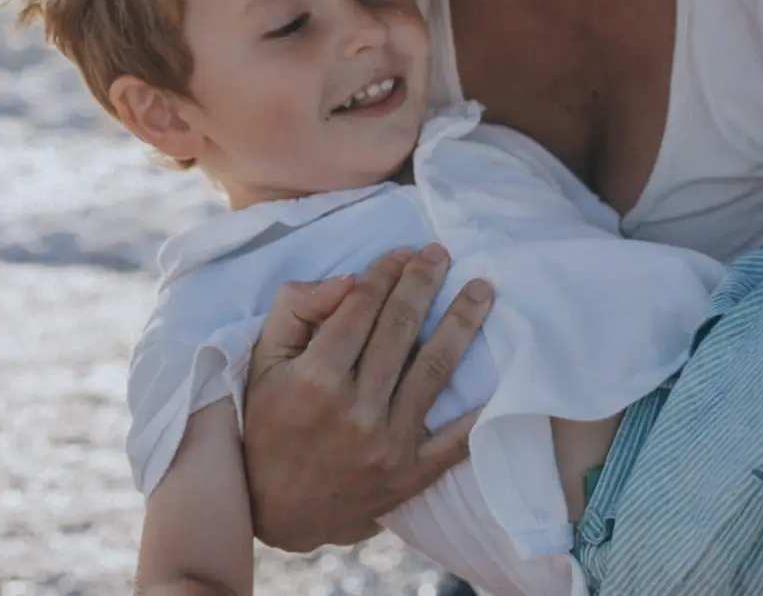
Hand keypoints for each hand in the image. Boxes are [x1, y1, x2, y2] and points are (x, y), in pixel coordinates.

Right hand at [240, 245, 492, 551]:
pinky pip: (455, 439)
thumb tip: (347, 279)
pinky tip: (501, 374)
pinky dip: (480, 409)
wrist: (277, 511)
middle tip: (441, 253)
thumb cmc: (267, 426)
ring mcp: (387, 444)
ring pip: (434, 370)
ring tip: (483, 290)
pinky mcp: (411, 474)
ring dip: (461, 324)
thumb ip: (296, 311)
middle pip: (400, 330)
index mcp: (314, 379)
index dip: (384, 274)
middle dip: (423, 283)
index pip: (360, 309)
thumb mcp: (262, 363)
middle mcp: (354, 410)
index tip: (402, 252)